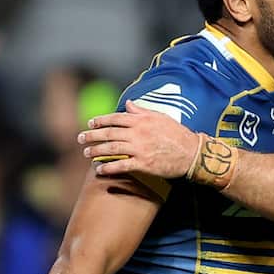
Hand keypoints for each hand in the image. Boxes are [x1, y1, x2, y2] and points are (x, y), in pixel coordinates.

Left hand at [79, 101, 199, 179]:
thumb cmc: (177, 134)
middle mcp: (138, 133)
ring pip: (112, 149)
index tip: (90, 123)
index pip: (115, 118)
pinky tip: (99, 170)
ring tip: (86, 153)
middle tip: (80, 139)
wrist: (192, 153)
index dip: (100, 120)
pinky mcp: (143, 164)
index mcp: (142, 120)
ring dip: (96, 151)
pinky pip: (121, 166)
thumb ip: (142, 111)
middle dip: (92, 136)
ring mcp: (140, 149)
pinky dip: (108, 168)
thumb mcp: (161, 117)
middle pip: (109, 133)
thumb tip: (129, 104)